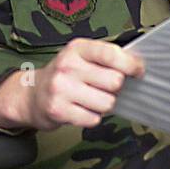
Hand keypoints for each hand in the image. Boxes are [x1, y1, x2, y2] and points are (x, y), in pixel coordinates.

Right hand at [0, 38, 144, 131]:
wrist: (31, 95)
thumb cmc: (65, 75)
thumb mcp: (81, 57)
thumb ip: (106, 58)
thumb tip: (138, 65)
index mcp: (77, 48)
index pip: (112, 54)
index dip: (131, 64)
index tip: (138, 71)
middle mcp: (67, 66)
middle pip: (115, 82)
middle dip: (115, 88)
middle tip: (104, 88)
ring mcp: (61, 88)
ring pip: (107, 103)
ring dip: (104, 104)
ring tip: (90, 99)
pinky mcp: (58, 110)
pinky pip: (93, 119)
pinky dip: (91, 117)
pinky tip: (80, 109)